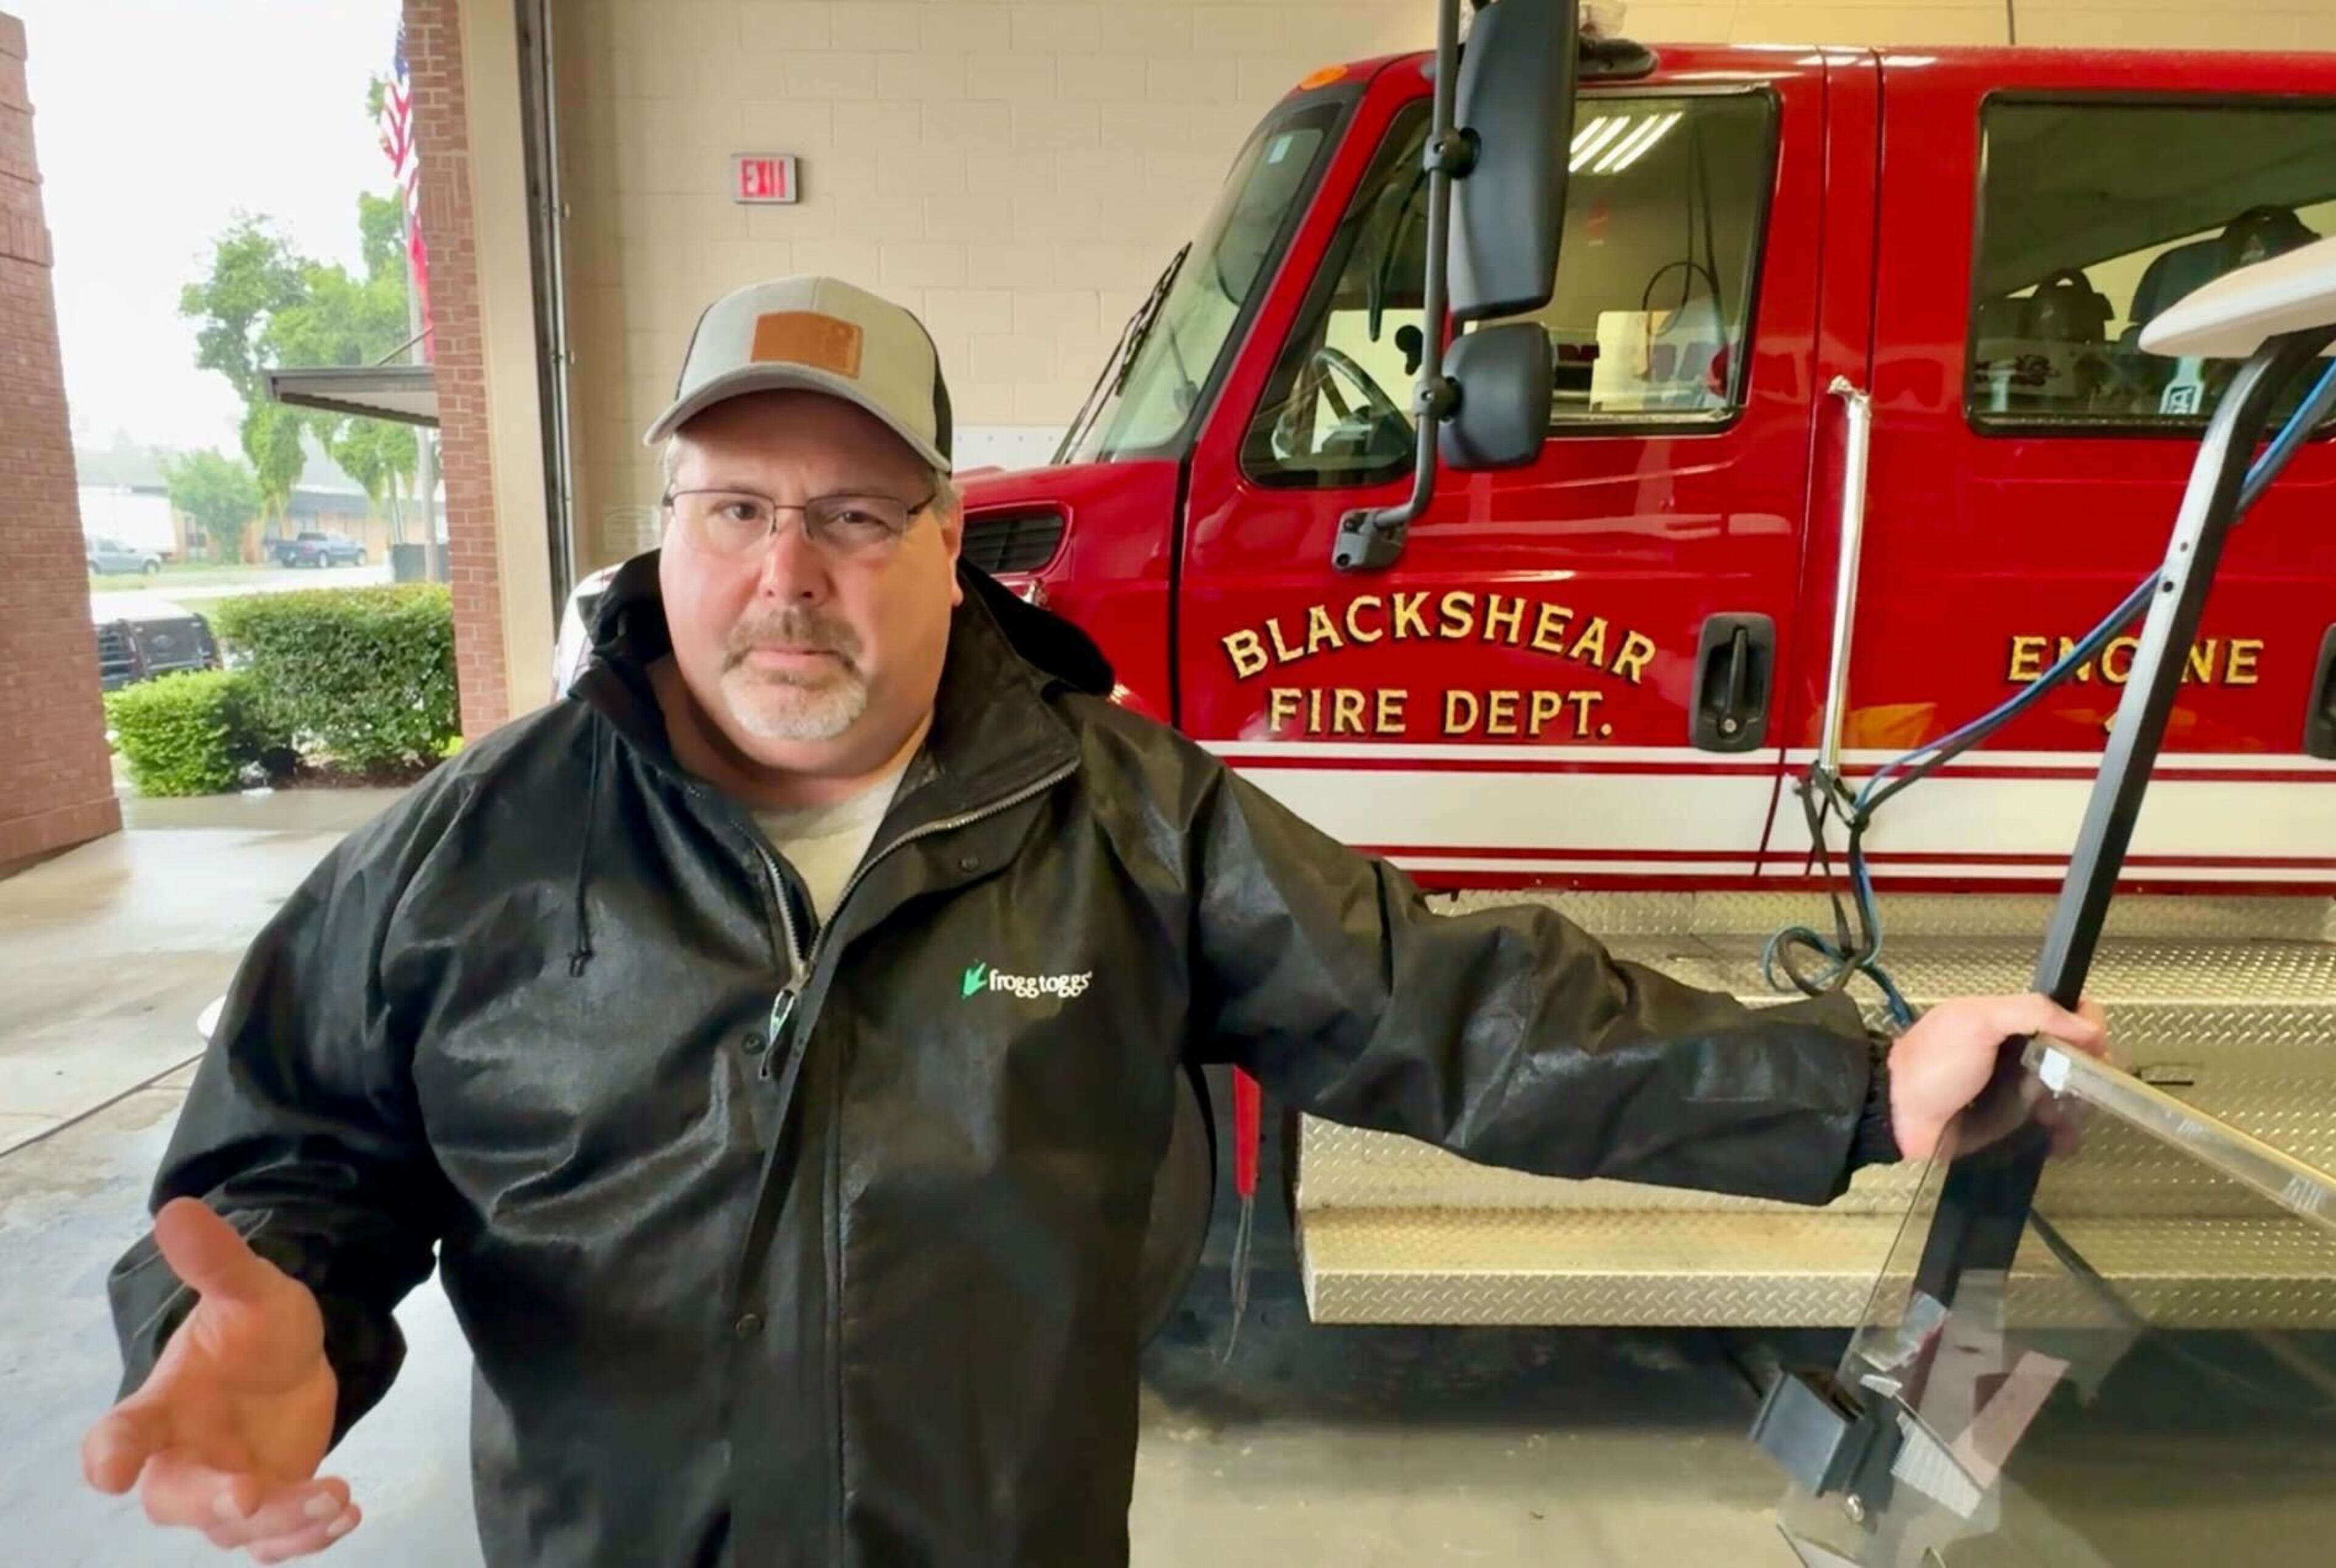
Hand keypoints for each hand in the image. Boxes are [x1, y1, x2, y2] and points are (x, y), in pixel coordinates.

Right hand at [82, 1199, 357, 1560]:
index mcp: (161, 1408)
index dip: (111, 1453)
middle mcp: (183, 1458)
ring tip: (336, 1497)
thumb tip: (176, 1209)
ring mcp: (226, 1489)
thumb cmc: (254, 1326)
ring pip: (235, 1529)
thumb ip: (215, 1261)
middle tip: (249, 1495)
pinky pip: (278, 1538)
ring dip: (281, 1522)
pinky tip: (348, 1513)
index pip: (120, 1435)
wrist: (294, 1357)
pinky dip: (309, 1535)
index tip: (110, 1471)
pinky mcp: (271, 1506)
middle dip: (209, 1502)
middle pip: (176, 1499)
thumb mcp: (248, 1288)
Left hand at [1886, 993, 2109, 1162]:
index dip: (2087, 1028)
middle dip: (2090, 1071)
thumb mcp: (1976, 1022)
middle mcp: (2020, 1055)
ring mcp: (2019, 1091)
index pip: (2065, 1016)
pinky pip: (2051, 1128)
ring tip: (2070, 1114)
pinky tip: (2063, 1139)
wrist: (1898, 1116)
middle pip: (2075, 1057)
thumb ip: (2031, 1012)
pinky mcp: (2015, 1125)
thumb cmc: (1932, 1063)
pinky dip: (2064, 1133)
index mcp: (2010, 1023)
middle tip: (2086, 1086)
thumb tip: (2087, 1023)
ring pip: (2069, 1093)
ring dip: (2080, 1104)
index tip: (2095, 1047)